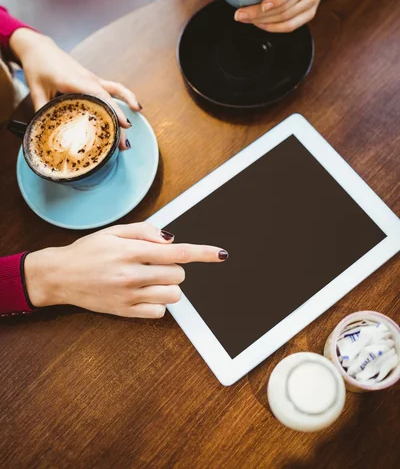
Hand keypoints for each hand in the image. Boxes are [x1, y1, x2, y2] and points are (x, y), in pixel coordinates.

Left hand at [9, 29, 140, 149]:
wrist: (39, 48)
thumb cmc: (37, 67)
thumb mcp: (35, 91)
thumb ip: (42, 111)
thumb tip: (46, 132)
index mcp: (73, 81)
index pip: (98, 95)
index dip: (112, 110)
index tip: (123, 125)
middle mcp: (87, 79)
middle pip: (109, 99)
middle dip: (119, 120)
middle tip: (123, 143)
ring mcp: (92, 78)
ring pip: (115, 91)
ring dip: (127, 105)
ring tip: (132, 126)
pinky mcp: (93, 80)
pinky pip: (113, 87)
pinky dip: (124, 97)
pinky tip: (134, 107)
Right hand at [24, 222, 227, 317]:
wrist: (61, 276)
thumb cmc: (89, 250)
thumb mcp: (114, 231)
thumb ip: (145, 231)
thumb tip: (172, 240)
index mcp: (131, 251)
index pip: (177, 253)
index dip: (203, 253)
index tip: (221, 254)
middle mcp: (132, 275)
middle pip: (178, 275)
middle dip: (173, 267)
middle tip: (154, 263)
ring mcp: (129, 297)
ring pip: (173, 295)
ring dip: (168, 285)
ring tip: (149, 278)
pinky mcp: (126, 313)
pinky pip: (159, 312)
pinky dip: (158, 302)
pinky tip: (143, 292)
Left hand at [234, 0, 326, 32]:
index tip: (260, 4)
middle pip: (284, 8)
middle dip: (259, 14)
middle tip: (240, 14)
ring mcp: (311, 4)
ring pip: (285, 19)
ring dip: (263, 22)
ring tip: (246, 19)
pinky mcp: (309, 14)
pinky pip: (290, 26)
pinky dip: (273, 27)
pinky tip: (260, 24)